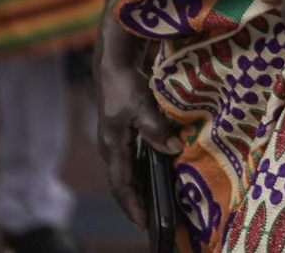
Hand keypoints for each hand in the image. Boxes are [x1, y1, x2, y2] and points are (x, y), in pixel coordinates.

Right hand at [94, 23, 176, 228]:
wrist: (114, 61)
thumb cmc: (125, 84)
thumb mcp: (142, 106)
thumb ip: (155, 129)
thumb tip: (172, 150)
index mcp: (112, 145)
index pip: (121, 184)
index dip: (133, 204)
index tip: (145, 224)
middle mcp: (111, 146)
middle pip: (124, 181)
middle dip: (138, 200)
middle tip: (156, 219)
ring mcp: (116, 138)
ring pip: (129, 169)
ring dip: (143, 185)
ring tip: (160, 201)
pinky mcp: (125, 128)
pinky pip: (134, 156)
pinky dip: (146, 167)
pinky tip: (161, 171)